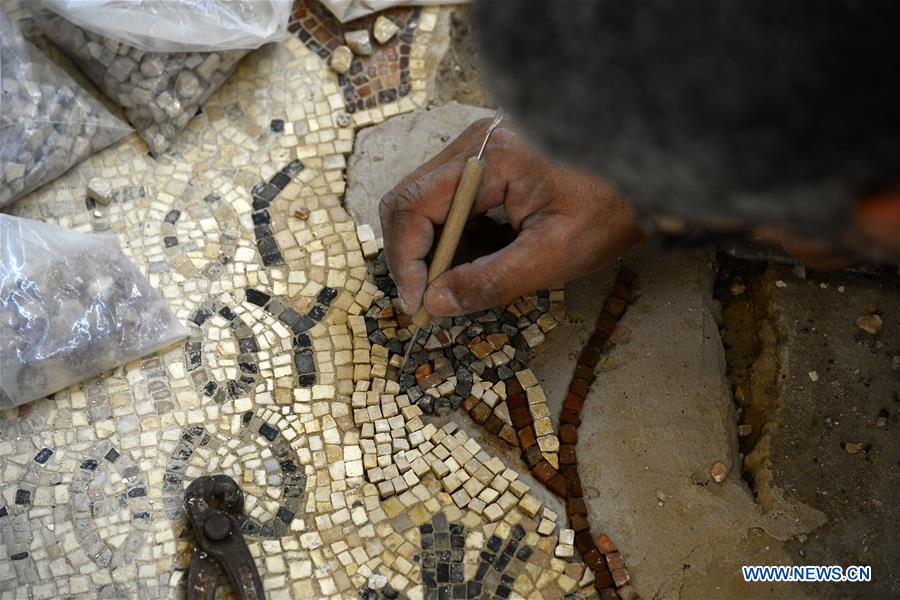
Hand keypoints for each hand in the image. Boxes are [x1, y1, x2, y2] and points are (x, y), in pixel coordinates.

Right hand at [379, 119, 643, 316]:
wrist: (651, 172)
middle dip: (413, 255)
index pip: (413, 206)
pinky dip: (455, 237)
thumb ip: (491, 281)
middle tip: (429, 301)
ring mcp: (480, 148)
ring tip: (460, 285)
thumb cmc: (612, 209)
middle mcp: (474, 143)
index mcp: (490, 159)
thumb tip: (436, 303)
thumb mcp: (554, 255)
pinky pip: (451, 201)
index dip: (406, 260)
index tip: (418, 305)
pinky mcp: (489, 160)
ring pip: (425, 202)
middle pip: (409, 200)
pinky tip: (480, 260)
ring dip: (434, 249)